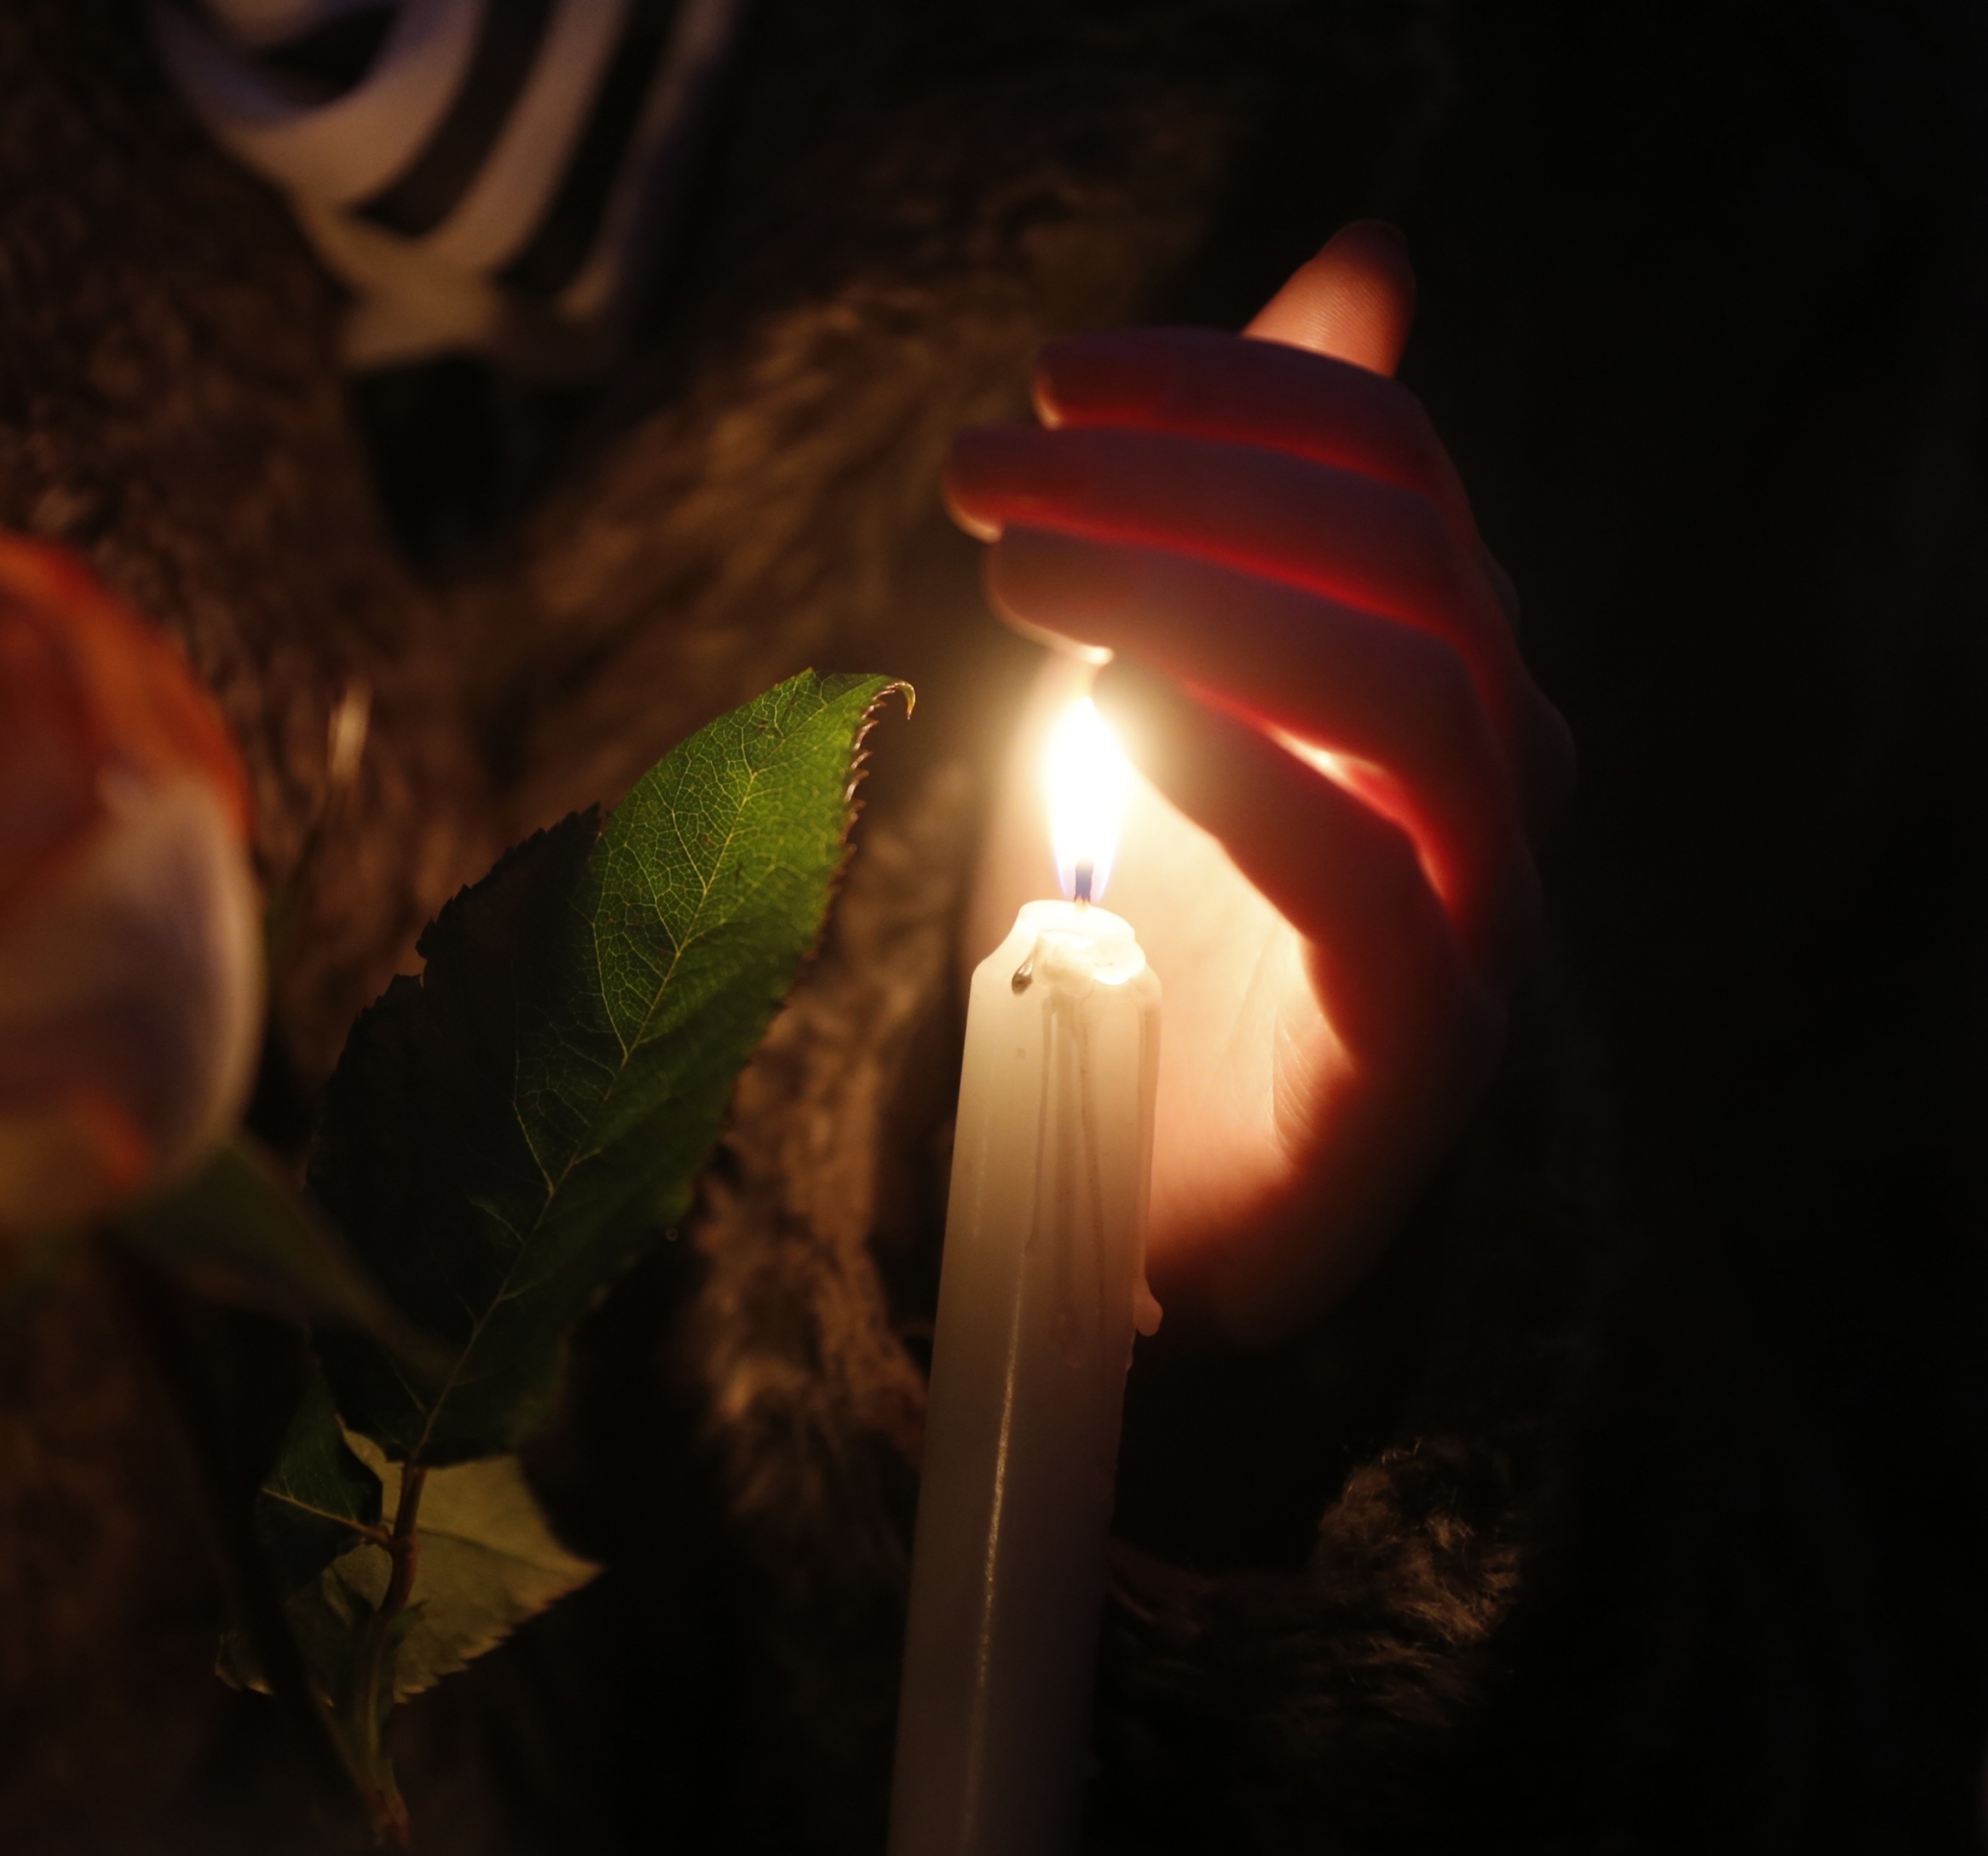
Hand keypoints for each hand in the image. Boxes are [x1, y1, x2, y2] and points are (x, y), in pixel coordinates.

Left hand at [947, 223, 1572, 1339]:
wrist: (1129, 1182)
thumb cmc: (1143, 918)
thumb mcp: (1163, 673)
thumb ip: (1250, 492)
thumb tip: (1370, 263)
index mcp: (1442, 658)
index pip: (1385, 459)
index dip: (1223, 390)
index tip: (1045, 377)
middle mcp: (1496, 766)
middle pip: (1400, 552)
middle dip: (1175, 480)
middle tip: (980, 471)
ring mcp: (1479, 912)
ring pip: (1405, 694)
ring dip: (1190, 597)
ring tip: (1010, 570)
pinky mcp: (1416, 1051)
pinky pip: (1366, 886)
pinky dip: (1240, 775)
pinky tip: (1108, 706)